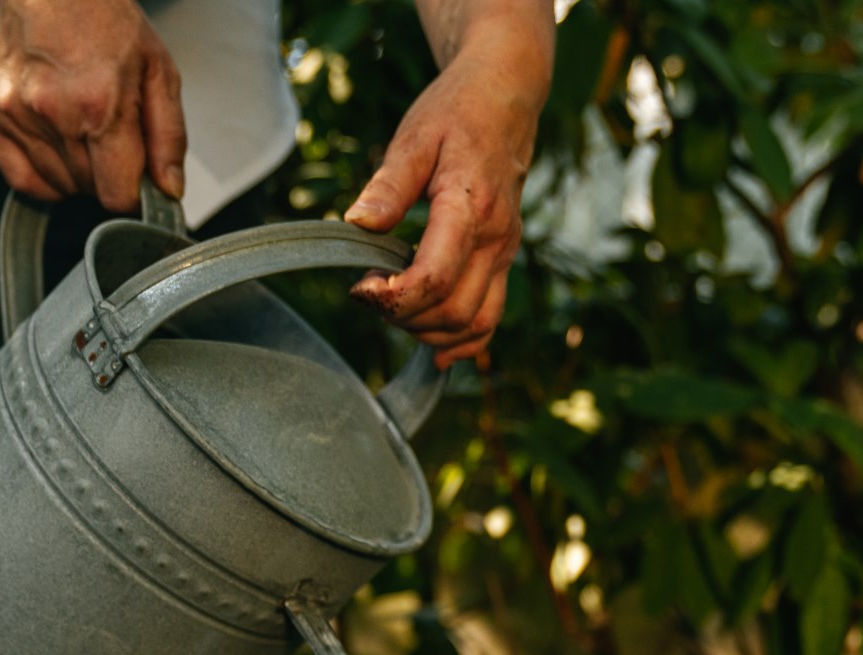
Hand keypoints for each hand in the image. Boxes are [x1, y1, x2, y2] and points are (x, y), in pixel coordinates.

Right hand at [0, 0, 186, 212]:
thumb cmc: (108, 24)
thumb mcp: (160, 73)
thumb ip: (168, 139)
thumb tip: (169, 192)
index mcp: (98, 105)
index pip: (117, 195)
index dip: (134, 193)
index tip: (138, 176)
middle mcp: (52, 112)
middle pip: (89, 191)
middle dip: (108, 175)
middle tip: (112, 135)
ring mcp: (16, 113)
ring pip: (58, 186)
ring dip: (78, 173)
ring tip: (84, 128)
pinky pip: (21, 178)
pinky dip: (45, 177)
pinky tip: (59, 148)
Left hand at [345, 18, 551, 368]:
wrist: (505, 101)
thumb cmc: (455, 114)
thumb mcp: (414, 138)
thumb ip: (387, 186)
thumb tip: (356, 224)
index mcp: (471, 208)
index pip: (436, 279)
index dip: (394, 297)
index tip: (360, 287)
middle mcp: (496, 240)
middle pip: (454, 312)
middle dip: (405, 318)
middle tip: (369, 295)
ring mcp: (505, 254)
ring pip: (476, 324)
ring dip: (430, 332)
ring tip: (393, 310)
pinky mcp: (503, 261)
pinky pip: (490, 319)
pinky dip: (462, 342)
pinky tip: (431, 345)